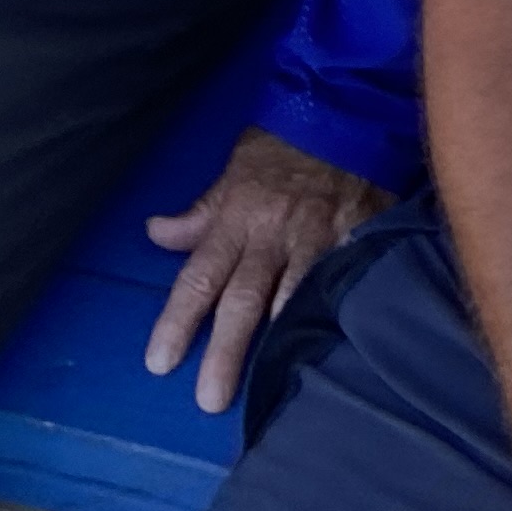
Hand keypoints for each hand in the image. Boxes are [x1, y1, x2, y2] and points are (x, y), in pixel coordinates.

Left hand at [143, 129, 390, 415]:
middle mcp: (272, 233)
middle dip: (226, 351)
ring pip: (296, 293)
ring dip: (283, 337)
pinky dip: (339, 306)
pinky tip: (336, 340)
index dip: (178, 320)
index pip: (199, 276)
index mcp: (236, 219)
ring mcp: (317, 236)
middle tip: (209, 399)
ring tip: (275, 380)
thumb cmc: (282, 148)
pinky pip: (345, 276)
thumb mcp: (232, 173)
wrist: (343, 111)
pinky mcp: (356, 234)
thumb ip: (200, 213)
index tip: (159, 363)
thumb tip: (155, 234)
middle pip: (243, 299)